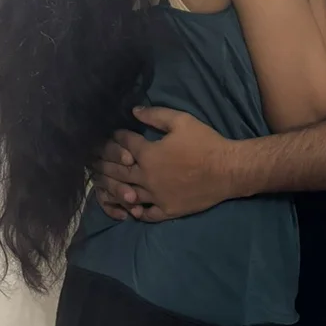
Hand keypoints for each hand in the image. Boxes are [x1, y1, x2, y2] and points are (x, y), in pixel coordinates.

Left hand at [92, 108, 241, 222]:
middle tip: (96, 161)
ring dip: (115, 189)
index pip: (125, 144)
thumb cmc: (206, 143)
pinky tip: (132, 208)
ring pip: (127, 194)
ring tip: (105, 186)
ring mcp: (156, 196)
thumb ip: (156, 115)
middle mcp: (146, 177)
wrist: (228, 170)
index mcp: (148, 154)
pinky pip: (146, 213)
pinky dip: (137, 211)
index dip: (118, 137)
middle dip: (106, 163)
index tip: (114, 134)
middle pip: (119, 171)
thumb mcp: (182, 121)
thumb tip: (134, 111)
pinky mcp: (167, 210)